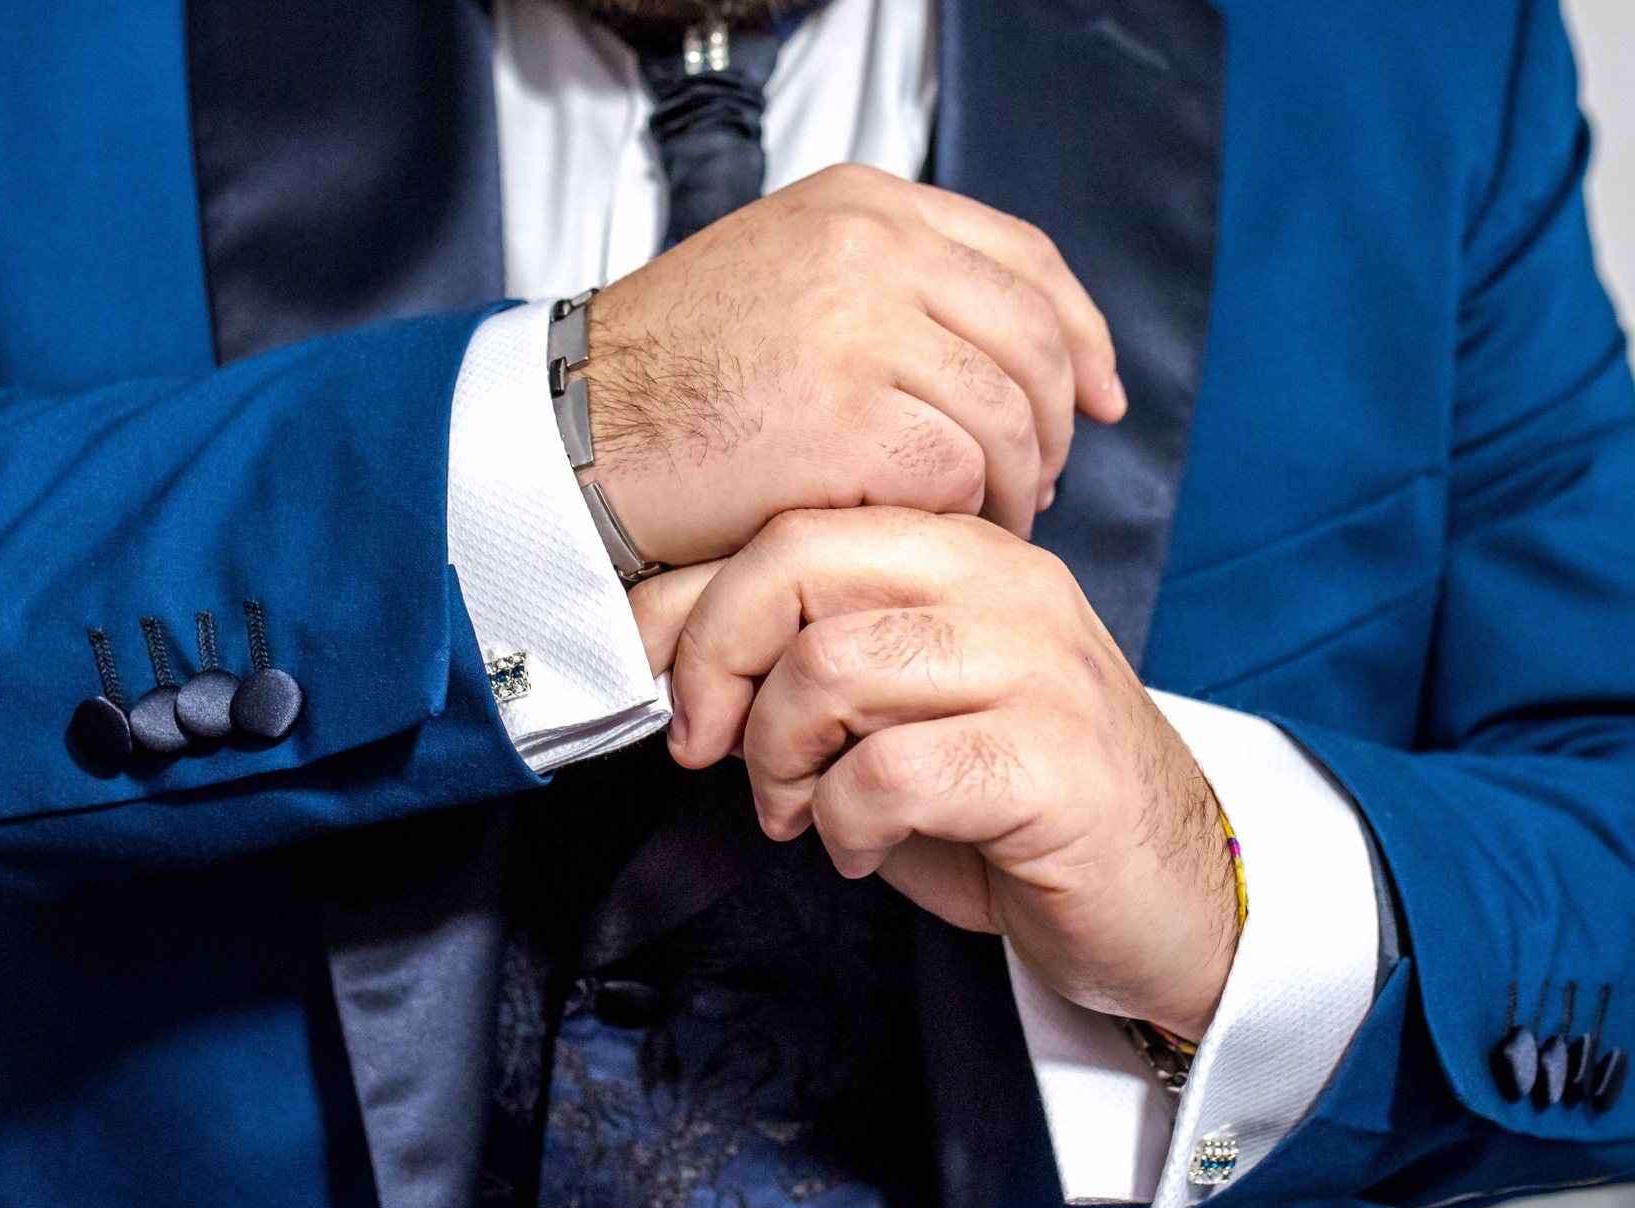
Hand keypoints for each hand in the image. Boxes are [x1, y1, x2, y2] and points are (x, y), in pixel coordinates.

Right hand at [579, 163, 1125, 567]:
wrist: (573, 434)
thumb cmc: (668, 380)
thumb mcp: (781, 282)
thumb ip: (885, 288)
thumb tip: (998, 350)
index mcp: (861, 204)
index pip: (1024, 259)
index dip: (1081, 335)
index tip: (1102, 398)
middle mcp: (869, 248)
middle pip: (1034, 338)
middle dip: (1056, 425)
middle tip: (1036, 485)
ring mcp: (858, 329)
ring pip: (1008, 413)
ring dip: (1010, 484)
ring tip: (979, 522)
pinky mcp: (845, 419)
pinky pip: (956, 473)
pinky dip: (956, 515)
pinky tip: (924, 534)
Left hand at [632, 507, 1237, 1039]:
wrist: (1172, 897)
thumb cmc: (1013, 806)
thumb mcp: (893, 717)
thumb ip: (803, 669)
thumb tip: (663, 653)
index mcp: (963, 551)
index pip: (794, 526)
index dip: (689, 600)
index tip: (649, 677)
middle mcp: (1005, 583)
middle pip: (799, 561)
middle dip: (717, 662)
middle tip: (709, 748)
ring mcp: (1038, 665)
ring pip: (833, 666)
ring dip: (781, 761)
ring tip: (801, 814)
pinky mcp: (1053, 761)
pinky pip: (886, 772)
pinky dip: (842, 824)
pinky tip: (863, 849)